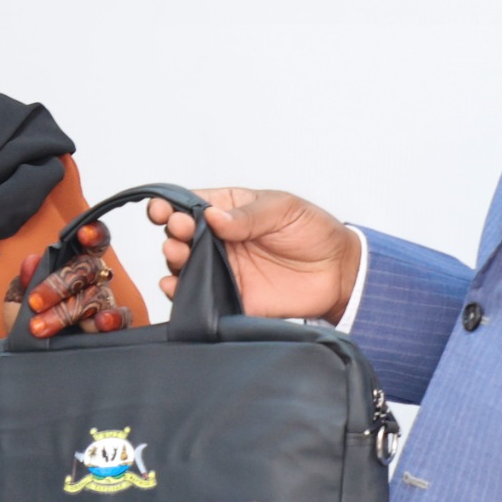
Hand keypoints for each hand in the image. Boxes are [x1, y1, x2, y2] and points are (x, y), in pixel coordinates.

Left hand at [7, 220, 133, 336]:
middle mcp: (95, 281)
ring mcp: (105, 304)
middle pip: (88, 268)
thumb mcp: (18, 302)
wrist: (30, 359)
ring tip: (40, 328)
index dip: (94, 234)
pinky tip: (101, 323)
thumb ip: (23, 282)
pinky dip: (113, 319)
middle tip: (34, 303)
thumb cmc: (30, 324)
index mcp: (75, 267)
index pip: (92, 243)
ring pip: (96, 296)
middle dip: (58, 285)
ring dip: (67, 311)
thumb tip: (32, 260)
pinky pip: (123, 318)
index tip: (82, 236)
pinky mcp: (113, 328)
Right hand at [146, 188, 361, 320]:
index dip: (170, 206)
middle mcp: (219, 240)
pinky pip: (198, 297)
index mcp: (228, 209)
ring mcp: (222, 269)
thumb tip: (213, 215)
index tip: (163, 210)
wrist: (339, 272)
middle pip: (180, 235)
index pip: (189, 204)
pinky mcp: (229, 298)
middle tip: (181, 231)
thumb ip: (247, 215)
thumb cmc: (313, 232)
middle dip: (173, 232)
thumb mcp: (283, 209)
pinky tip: (175, 287)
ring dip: (174, 259)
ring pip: (183, 265)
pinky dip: (180, 294)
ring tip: (179, 255)